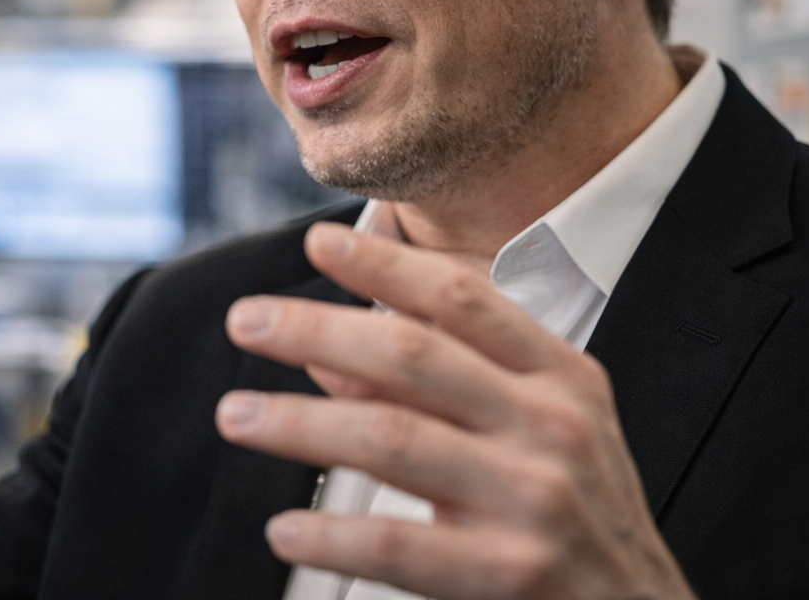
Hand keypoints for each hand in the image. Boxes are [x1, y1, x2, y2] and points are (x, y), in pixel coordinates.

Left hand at [215, 221, 695, 599]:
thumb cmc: (571, 520)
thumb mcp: (525, 436)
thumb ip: (427, 389)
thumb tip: (322, 348)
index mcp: (560, 377)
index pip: (461, 300)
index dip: (384, 264)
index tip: (317, 242)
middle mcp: (552, 426)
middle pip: (413, 354)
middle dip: (316, 328)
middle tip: (245, 320)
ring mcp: (537, 501)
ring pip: (392, 439)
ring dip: (300, 424)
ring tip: (236, 415)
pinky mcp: (513, 577)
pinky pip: (399, 548)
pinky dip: (331, 535)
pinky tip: (284, 528)